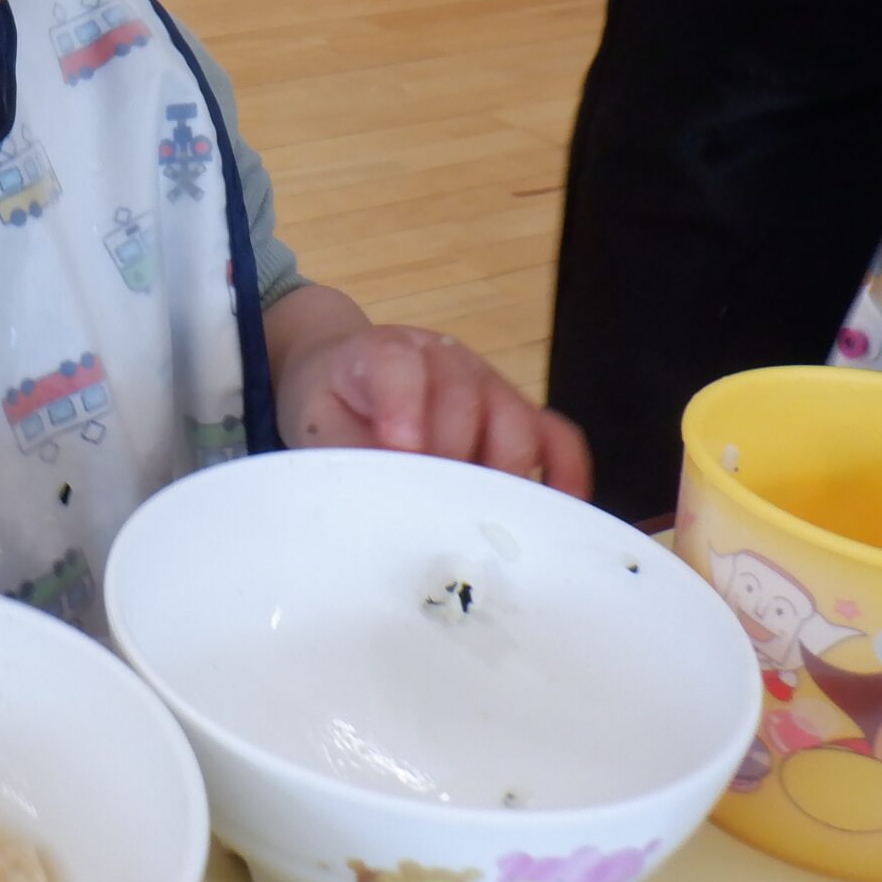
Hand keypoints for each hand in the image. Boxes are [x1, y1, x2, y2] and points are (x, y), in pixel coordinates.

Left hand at [281, 325, 591, 496]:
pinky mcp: (520, 414)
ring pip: (517, 422)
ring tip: (482, 527)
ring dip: (503, 478)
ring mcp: (490, 385)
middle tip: (434, 514)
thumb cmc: (333, 403)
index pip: (398, 365)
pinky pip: (559, 439)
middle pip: (464, 401)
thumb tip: (377, 504)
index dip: (404, 407)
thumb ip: (343, 454)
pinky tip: (554, 519)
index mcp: (383, 353)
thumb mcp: (317, 424)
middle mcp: (444, 361)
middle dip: (450, 463)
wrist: (345, 371)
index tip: (402, 450)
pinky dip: (564, 477)